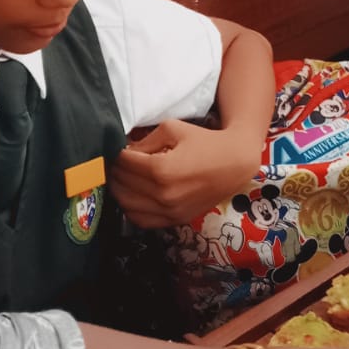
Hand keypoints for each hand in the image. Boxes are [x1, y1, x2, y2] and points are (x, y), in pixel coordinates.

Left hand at [109, 119, 263, 227]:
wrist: (234, 164)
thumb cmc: (205, 142)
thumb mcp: (172, 129)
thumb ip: (143, 141)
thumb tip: (124, 150)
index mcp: (161, 169)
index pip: (123, 163)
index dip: (115, 153)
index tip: (114, 146)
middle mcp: (163, 195)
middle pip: (122, 184)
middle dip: (114, 170)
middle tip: (114, 160)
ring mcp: (169, 211)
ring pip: (127, 205)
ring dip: (118, 190)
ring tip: (119, 177)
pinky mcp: (175, 220)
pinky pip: (141, 220)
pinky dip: (130, 209)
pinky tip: (131, 196)